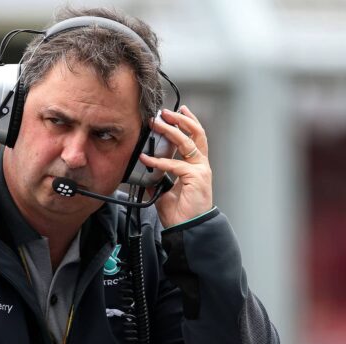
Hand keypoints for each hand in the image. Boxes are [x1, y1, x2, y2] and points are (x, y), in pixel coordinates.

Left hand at [139, 105, 212, 227]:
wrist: (187, 229)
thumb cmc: (181, 213)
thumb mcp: (164, 192)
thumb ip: (157, 179)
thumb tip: (144, 170)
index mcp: (196, 167)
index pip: (195, 138)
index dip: (188, 122)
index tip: (177, 112)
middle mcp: (201, 165)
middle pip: (196, 134)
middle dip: (181, 120)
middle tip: (165, 112)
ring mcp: (201, 170)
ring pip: (187, 143)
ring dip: (171, 130)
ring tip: (157, 122)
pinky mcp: (196, 177)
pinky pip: (175, 165)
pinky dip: (159, 161)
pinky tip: (147, 159)